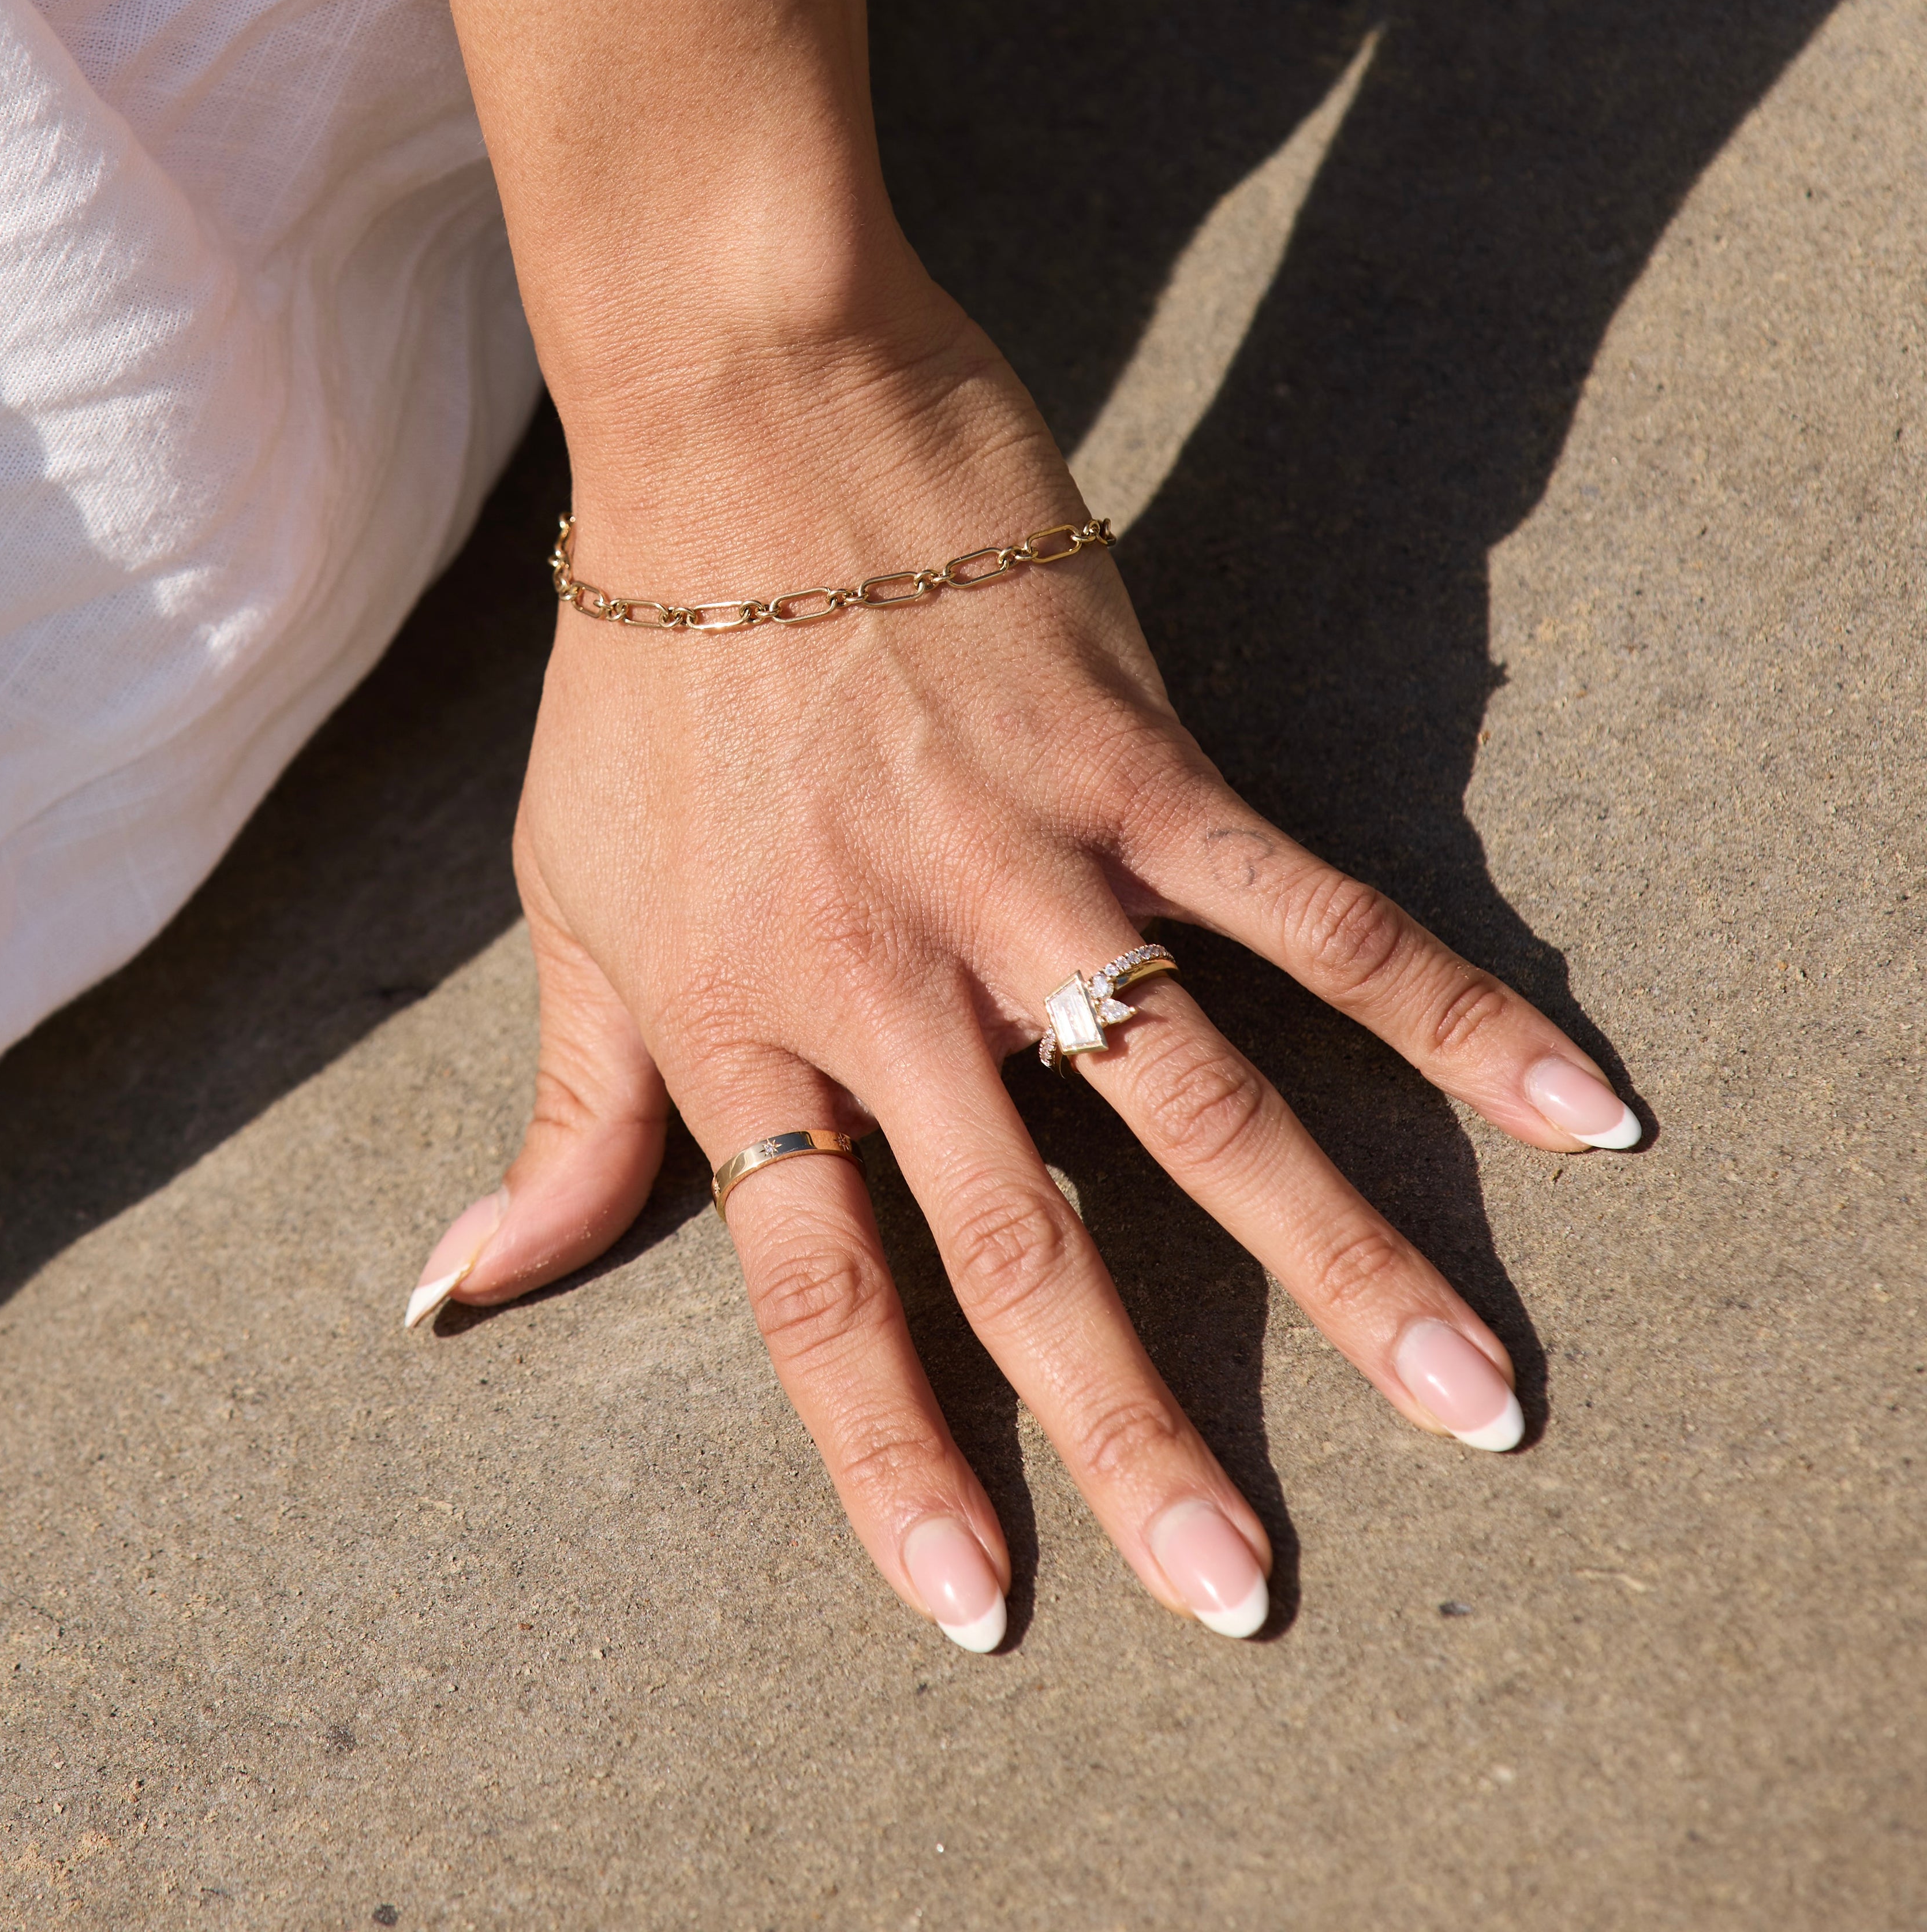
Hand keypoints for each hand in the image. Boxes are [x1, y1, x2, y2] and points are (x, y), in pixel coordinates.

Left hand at [405, 307, 1641, 1649]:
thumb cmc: (646, 671)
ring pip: (1198, 1106)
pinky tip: (1563, 1108)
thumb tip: (462, 1297)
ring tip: (1471, 1405)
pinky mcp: (1132, 761)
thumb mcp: (571, 899)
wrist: (741, 417)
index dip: (895, 1460)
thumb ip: (565, 1111)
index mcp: (747, 1022)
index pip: (821, 1292)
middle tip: (1244, 1589)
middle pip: (1024, 1242)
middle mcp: (887, 975)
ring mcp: (1022, 867)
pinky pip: (1304, 909)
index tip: (983, 1607)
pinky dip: (1438, 1010)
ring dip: (1342, 1263)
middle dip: (1137, 1429)